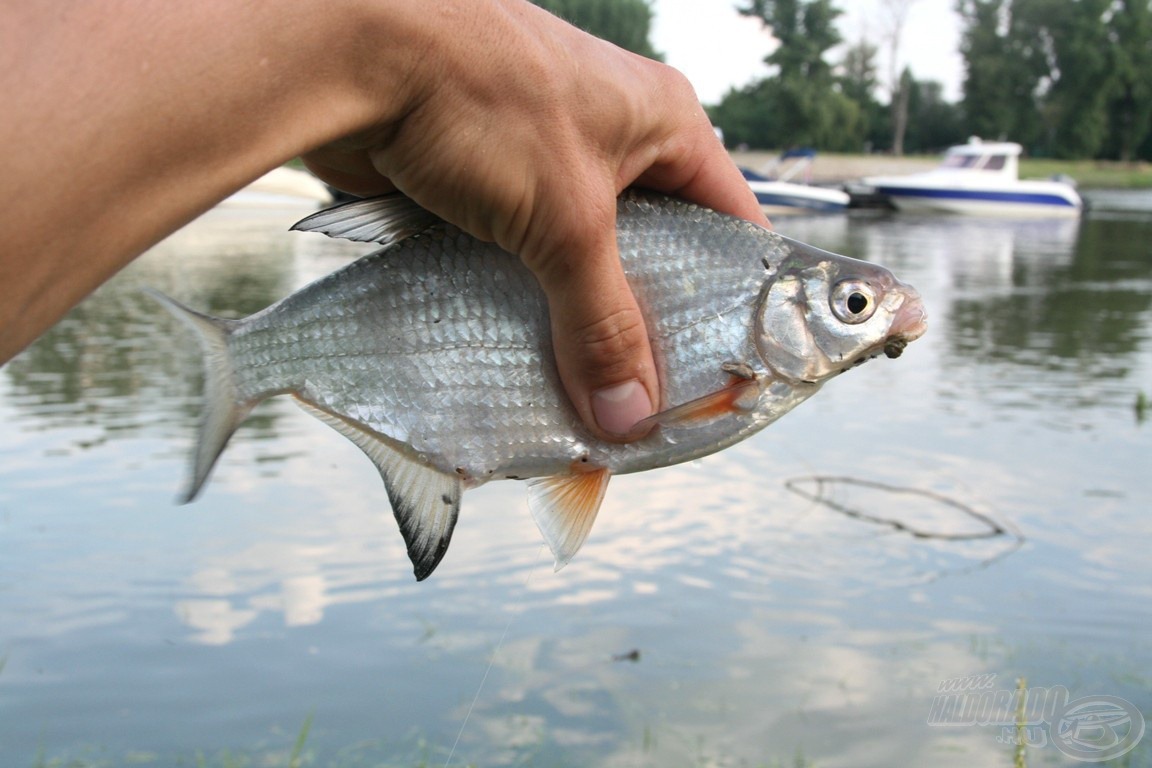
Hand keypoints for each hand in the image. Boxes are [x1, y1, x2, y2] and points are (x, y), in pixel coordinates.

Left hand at [302, 0, 767, 440]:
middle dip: (649, 326)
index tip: (735, 371)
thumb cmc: (479, 99)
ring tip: (590, 397)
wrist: (350, 53)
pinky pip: (523, 262)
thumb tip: (630, 416)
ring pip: (581, 264)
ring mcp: (546, 163)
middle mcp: (613, 140)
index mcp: (662, 121)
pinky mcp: (488, 188)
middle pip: (656, 253)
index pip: (730, 220)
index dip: (738, 297)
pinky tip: (525, 361)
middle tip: (654, 403)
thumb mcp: (566, 218)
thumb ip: (601, 320)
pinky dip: (524, 308)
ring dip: (579, 323)